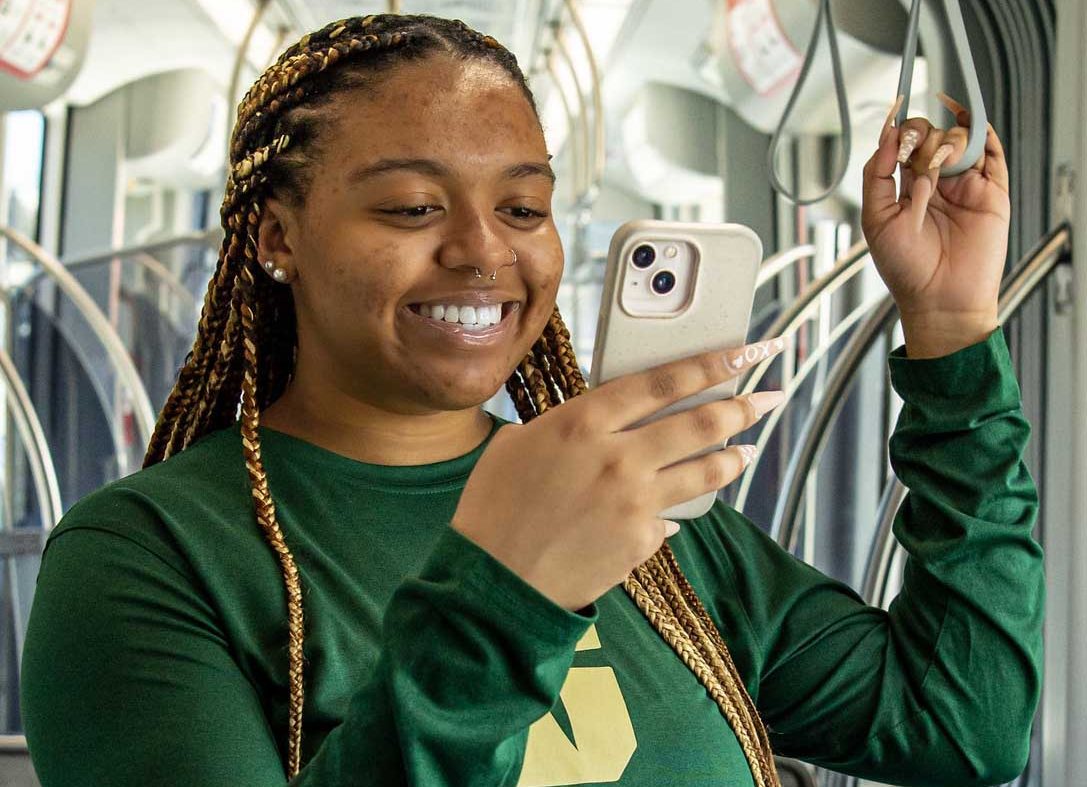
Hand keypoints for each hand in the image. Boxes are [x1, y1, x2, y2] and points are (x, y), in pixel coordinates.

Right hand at [452, 338, 785, 610]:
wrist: (494, 581)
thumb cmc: (494, 507)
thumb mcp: (519, 443)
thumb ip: (569, 425)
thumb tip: (607, 423)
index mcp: (582, 422)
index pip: (663, 381)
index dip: (710, 363)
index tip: (743, 350)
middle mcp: (617, 457)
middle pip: (699, 423)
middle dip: (743, 405)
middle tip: (769, 396)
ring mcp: (633, 502)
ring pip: (705, 471)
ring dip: (734, 456)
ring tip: (748, 448)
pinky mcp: (640, 542)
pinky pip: (672, 517)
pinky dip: (678, 509)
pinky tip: (681, 509)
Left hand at [861, 94, 1010, 357]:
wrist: (938, 297)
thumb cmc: (904, 267)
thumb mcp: (875, 218)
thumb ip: (877, 175)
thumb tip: (886, 135)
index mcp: (905, 188)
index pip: (903, 145)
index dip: (899, 130)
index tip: (893, 120)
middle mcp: (935, 183)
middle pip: (930, 136)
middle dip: (920, 137)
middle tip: (913, 158)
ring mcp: (964, 185)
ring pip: (958, 139)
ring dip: (944, 143)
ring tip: (936, 171)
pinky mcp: (991, 192)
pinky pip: (992, 153)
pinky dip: (980, 132)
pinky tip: (966, 123)